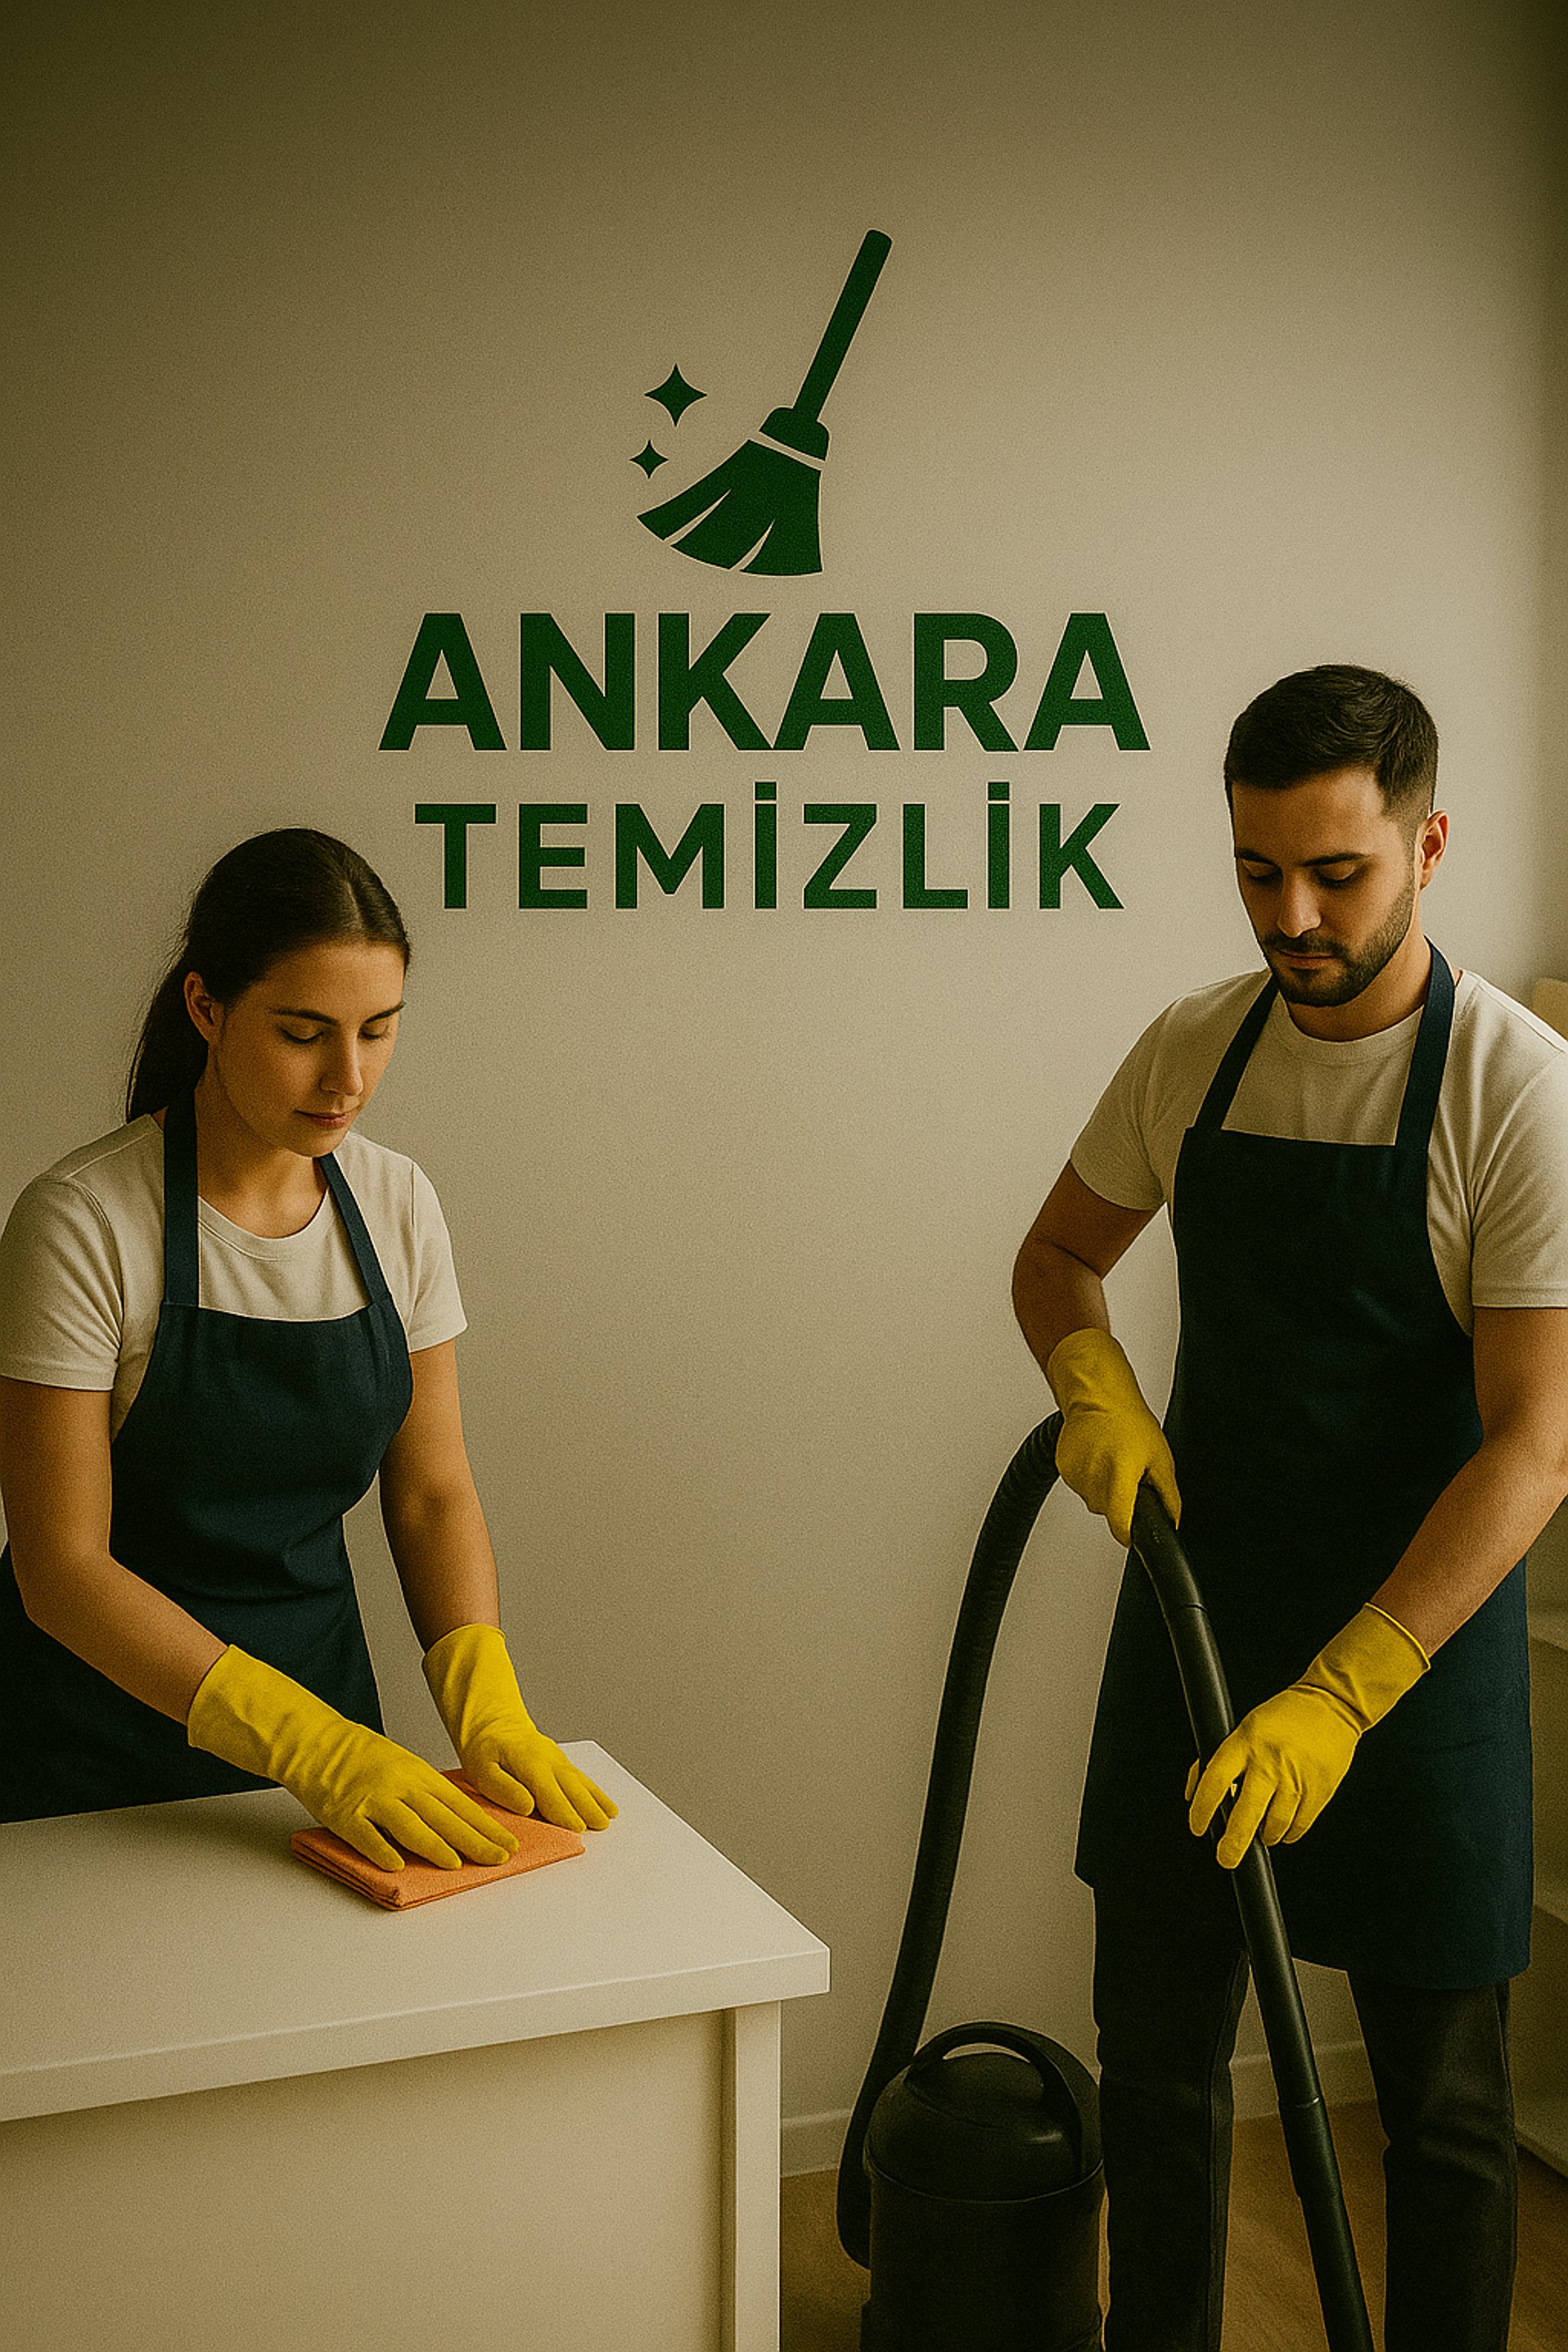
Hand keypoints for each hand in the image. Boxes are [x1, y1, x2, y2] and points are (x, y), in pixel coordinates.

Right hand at [187, 1646, 518, 1871]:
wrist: (316, 1742)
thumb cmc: (361, 1757)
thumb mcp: (404, 1766)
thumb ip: (428, 1793)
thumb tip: (459, 1819)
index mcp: (418, 1775)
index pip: (460, 1805)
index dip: (486, 1826)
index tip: (509, 1843)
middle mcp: (400, 1786)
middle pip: (443, 1817)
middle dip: (475, 1841)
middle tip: (499, 1859)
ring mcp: (372, 1800)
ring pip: (409, 1826)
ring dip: (434, 1847)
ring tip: (456, 1864)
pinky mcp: (344, 1815)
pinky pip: (365, 1836)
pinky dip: (381, 1850)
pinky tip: (396, 1865)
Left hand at [423, 1623, 617, 1833]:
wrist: (493, 1721)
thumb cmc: (484, 1748)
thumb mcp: (481, 1769)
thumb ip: (503, 1788)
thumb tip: (527, 1805)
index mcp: (529, 1762)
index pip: (549, 1792)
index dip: (563, 1811)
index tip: (578, 1827)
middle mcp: (549, 1760)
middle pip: (571, 1787)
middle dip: (587, 1808)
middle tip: (601, 1826)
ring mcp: (557, 1760)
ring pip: (580, 1782)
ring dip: (596, 1800)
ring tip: (609, 1816)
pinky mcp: (561, 1763)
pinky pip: (581, 1778)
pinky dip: (595, 1791)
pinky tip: (605, 1804)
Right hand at [1048, 1327, 1180, 1546]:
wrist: (1097, 1393)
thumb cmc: (1128, 1418)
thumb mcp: (1160, 1458)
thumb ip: (1167, 1495)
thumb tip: (1172, 1521)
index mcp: (1118, 1476)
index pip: (1120, 1526)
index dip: (1129, 1534)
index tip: (1133, 1533)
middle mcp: (1093, 1478)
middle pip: (1106, 1511)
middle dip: (1119, 1500)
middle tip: (1128, 1472)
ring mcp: (1074, 1473)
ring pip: (1092, 1498)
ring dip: (1103, 1487)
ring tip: (1112, 1458)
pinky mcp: (1063, 1467)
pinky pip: (1080, 1484)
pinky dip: (1089, 1475)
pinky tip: (1097, 1454)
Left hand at [1187, 1604, 1428, 1868]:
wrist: (1331, 1705)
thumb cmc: (1281, 1717)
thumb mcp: (1241, 1729)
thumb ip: (1217, 1761)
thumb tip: (1194, 1796)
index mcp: (1244, 1743)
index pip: (1215, 1781)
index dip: (1202, 1809)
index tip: (1197, 1827)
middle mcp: (1269, 1762)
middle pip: (1245, 1813)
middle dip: (1232, 1843)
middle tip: (1225, 1858)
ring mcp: (1296, 1778)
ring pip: (1274, 1826)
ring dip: (1263, 1837)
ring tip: (1259, 1833)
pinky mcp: (1320, 1791)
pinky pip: (1299, 1826)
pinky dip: (1287, 1834)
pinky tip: (1281, 1828)